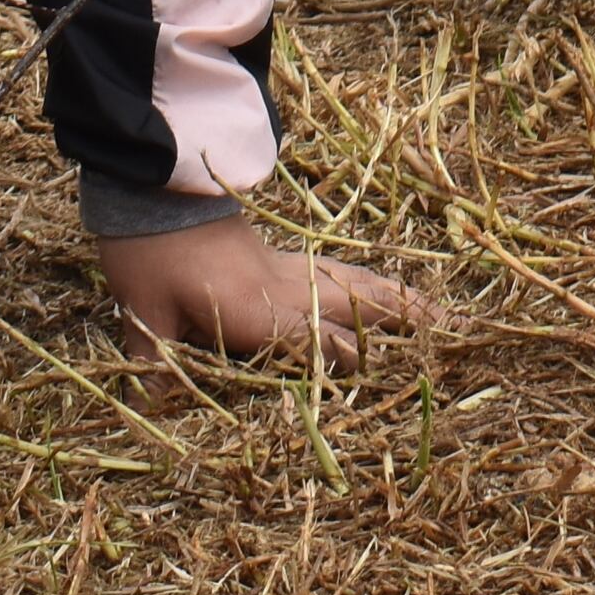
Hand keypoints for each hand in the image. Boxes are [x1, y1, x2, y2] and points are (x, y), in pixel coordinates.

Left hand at [92, 217, 447, 367]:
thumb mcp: (144, 310)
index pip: (318, 341)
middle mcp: (284, 288)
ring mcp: (286, 267)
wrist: (153, 182)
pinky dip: (367, 280)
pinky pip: (337, 270)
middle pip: (355, 305)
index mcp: (258, 310)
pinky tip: (378, 286)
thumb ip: (155, 363)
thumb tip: (145, 411)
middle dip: (402, 321)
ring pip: (353, 282)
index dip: (351, 359)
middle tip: (449, 334)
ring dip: (395, 297)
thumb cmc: (149, 250)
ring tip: (434, 311)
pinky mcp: (277, 254)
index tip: (390, 376)